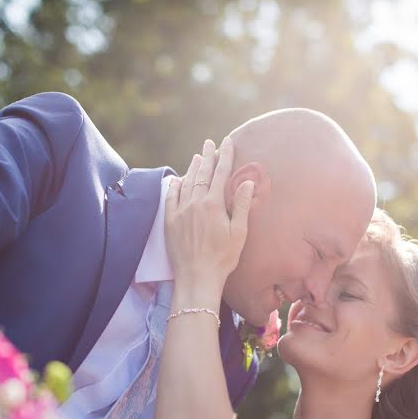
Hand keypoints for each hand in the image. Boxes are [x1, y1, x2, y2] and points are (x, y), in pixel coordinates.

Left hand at [164, 137, 254, 298]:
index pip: (220, 173)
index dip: (225, 156)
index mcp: (214, 204)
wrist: (197, 277)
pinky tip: (176, 180)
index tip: (228, 142)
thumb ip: (241, 205)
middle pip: (202, 173)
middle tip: (209, 142)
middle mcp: (195, 203)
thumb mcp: (239, 232)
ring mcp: (180, 212)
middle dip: (207, 156)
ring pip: (186, 183)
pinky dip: (174, 186)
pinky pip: (171, 198)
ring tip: (196, 157)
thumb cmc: (223, 258)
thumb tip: (247, 182)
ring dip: (192, 168)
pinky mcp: (170, 222)